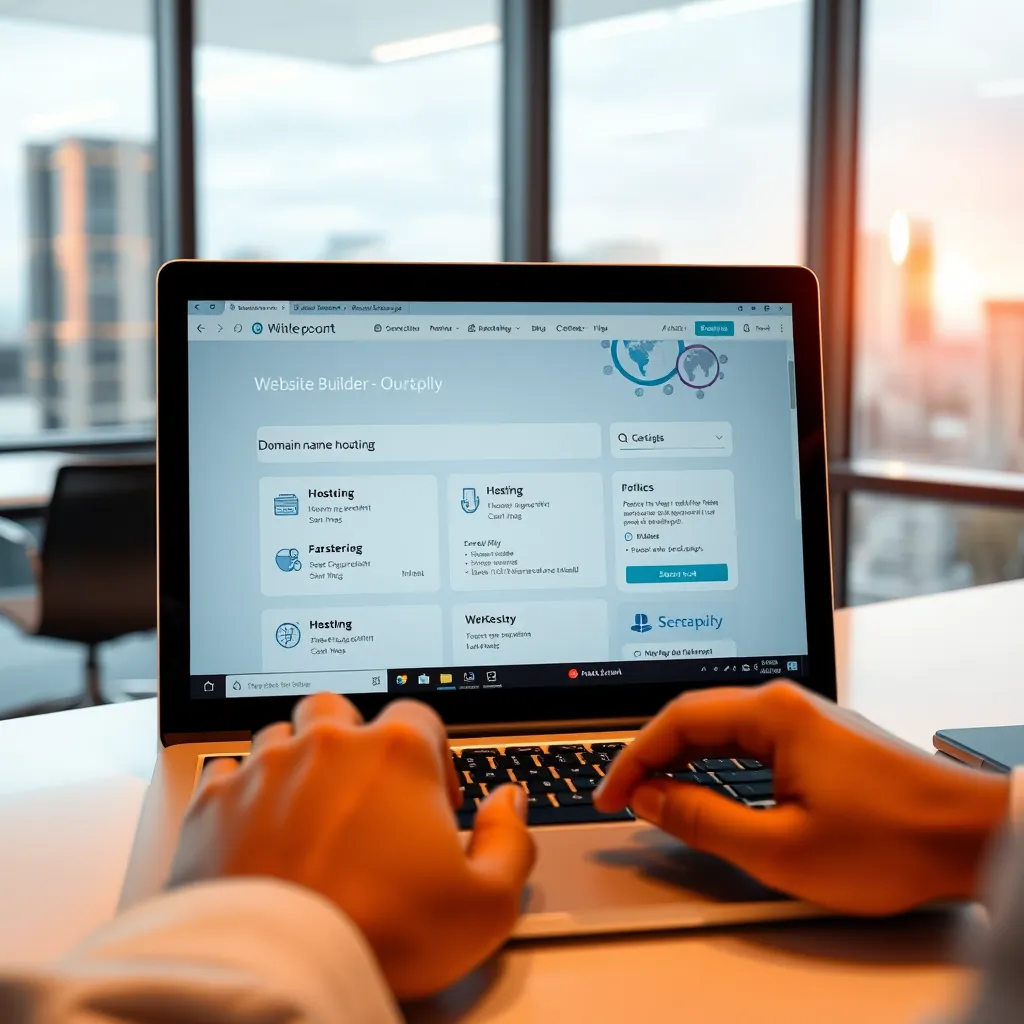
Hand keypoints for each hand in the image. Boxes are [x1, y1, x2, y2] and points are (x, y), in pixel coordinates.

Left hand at [168, 692, 534, 998]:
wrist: (278, 969)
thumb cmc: (379, 933)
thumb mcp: (485, 904)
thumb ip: (511, 841)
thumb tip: (510, 805)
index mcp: (396, 753)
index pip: (420, 716)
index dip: (432, 756)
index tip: (431, 801)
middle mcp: (329, 746)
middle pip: (341, 709)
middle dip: (352, 739)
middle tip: (363, 791)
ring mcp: (267, 769)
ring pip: (282, 736)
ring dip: (297, 762)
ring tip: (308, 813)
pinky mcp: (215, 803)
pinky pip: (227, 772)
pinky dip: (243, 792)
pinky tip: (256, 826)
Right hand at [594, 681, 1009, 913]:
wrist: (971, 838)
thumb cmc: (890, 841)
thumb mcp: (780, 847)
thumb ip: (704, 819)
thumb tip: (652, 799)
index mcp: (773, 713)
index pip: (676, 721)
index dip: (633, 759)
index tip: (610, 794)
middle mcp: (786, 701)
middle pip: (695, 716)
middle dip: (651, 755)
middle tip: (623, 797)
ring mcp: (806, 716)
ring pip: (722, 726)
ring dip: (682, 757)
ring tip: (653, 793)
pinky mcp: (820, 737)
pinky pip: (749, 737)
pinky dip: (716, 760)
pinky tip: (706, 784)